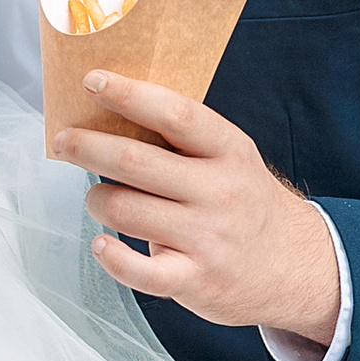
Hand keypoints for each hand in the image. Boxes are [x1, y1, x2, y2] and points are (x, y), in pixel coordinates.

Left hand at [52, 72, 340, 337]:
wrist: (296, 267)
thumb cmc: (245, 203)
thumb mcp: (231, 159)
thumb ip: (183, 140)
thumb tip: (111, 111)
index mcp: (229, 150)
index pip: (175, 114)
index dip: (129, 94)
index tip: (92, 81)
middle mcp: (219, 191)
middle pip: (136, 161)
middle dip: (87, 146)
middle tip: (63, 141)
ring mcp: (207, 237)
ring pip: (125, 210)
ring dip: (97, 200)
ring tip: (99, 197)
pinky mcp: (195, 279)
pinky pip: (138, 271)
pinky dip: (111, 256)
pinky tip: (101, 244)